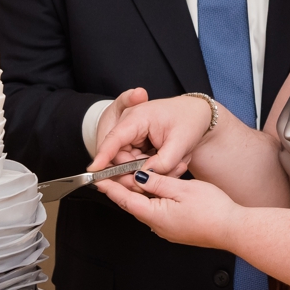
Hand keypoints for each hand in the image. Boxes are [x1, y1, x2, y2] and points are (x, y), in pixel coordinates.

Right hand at [90, 91, 215, 177]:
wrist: (196, 112)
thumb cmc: (189, 120)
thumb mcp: (181, 143)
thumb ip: (163, 163)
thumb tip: (145, 177)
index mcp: (137, 118)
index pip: (114, 139)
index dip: (103, 156)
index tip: (93, 171)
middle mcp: (129, 125)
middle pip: (120, 157)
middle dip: (137, 172)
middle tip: (163, 177)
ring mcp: (132, 134)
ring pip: (130, 163)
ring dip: (149, 170)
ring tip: (177, 164)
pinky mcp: (137, 143)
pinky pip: (137, 163)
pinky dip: (152, 168)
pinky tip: (172, 163)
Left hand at [97, 167, 243, 250]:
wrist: (234, 230)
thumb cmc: (213, 211)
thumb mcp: (181, 189)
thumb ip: (156, 182)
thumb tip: (137, 177)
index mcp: (155, 216)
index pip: (124, 199)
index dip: (110, 187)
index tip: (97, 178)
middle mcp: (158, 226)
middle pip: (133, 204)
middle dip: (122, 187)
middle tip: (113, 170)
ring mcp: (167, 229)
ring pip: (145, 207)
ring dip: (137, 192)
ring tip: (131, 175)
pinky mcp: (176, 229)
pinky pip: (157, 211)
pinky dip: (151, 198)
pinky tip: (154, 188)